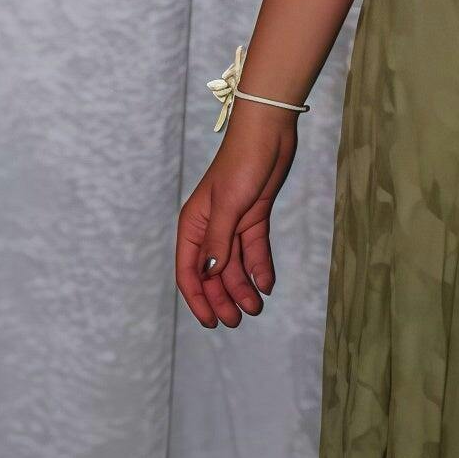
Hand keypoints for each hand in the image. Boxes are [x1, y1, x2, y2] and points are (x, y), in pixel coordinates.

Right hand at [176, 104, 302, 329]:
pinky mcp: (254, 219)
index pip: (189, 271)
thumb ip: (219, 242)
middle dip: (223, 298)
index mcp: (194, 225)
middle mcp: (210, 229)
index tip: (211, 321)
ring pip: (234, 266)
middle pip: (213, 274)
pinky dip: (260, 269)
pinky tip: (267, 285)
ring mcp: (233, 225)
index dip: (198, 298)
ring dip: (243, 288)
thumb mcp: (229, 206)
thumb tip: (211, 275)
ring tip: (256, 308)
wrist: (269, 135)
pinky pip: (254, 251)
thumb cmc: (242, 163)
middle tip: (237, 320)